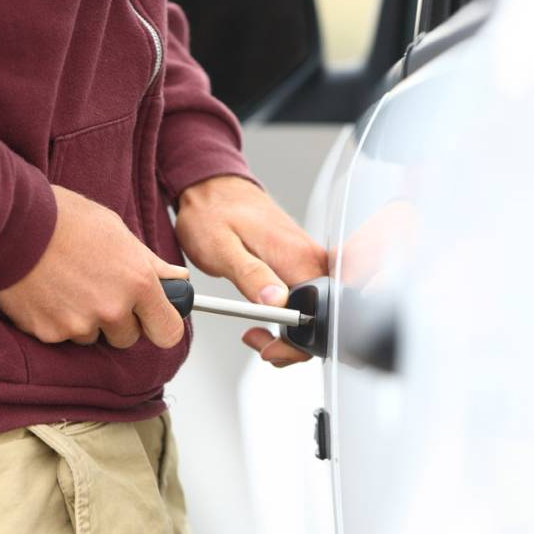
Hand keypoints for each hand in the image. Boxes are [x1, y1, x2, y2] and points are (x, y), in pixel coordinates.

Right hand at [0, 185, 187, 347]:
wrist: (10, 222)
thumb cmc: (64, 218)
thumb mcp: (117, 232)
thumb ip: (150, 264)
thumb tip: (177, 279)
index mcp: (138, 283)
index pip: (169, 332)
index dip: (161, 325)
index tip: (154, 318)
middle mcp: (112, 310)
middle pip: (128, 338)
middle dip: (119, 321)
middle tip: (98, 289)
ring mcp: (79, 325)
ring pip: (93, 337)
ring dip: (86, 320)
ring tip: (67, 284)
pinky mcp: (48, 333)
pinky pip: (62, 336)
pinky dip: (56, 320)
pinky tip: (48, 291)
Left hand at [175, 176, 327, 366]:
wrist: (213, 187)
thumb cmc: (213, 213)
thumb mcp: (222, 248)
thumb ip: (251, 276)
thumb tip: (276, 303)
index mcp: (297, 257)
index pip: (316, 315)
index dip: (294, 342)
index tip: (266, 345)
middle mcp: (311, 258)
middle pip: (321, 318)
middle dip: (292, 343)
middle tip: (256, 340)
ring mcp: (309, 260)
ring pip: (314, 311)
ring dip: (288, 332)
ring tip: (254, 331)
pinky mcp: (301, 262)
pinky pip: (306, 298)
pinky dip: (287, 315)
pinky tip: (264, 314)